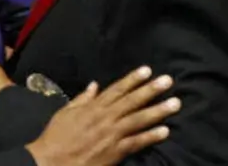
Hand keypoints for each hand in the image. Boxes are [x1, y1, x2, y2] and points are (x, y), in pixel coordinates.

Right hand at [26, 66, 180, 165]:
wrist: (52, 161)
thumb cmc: (56, 137)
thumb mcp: (65, 112)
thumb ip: (82, 99)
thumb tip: (94, 85)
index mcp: (92, 107)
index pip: (116, 89)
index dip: (132, 79)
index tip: (147, 70)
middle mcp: (104, 117)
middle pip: (131, 101)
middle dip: (150, 90)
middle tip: (167, 81)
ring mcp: (111, 135)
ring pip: (138, 119)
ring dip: (158, 110)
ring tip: (175, 103)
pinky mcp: (115, 152)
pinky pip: (136, 142)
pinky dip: (150, 136)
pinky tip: (165, 131)